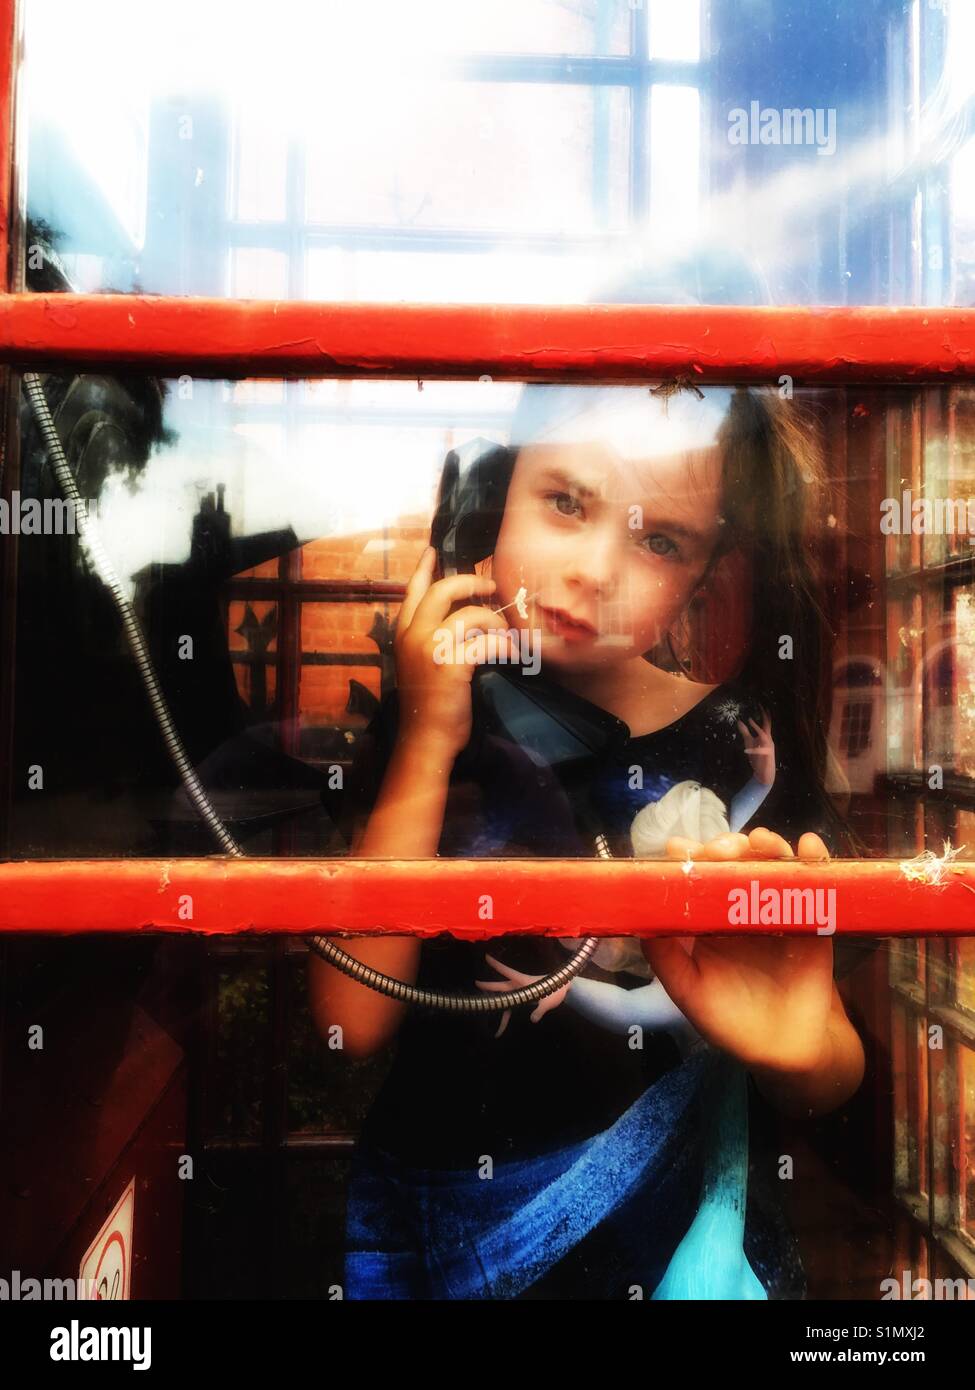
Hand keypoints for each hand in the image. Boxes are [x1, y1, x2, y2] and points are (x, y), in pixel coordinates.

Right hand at [393, 546, 516, 760]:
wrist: (425, 738)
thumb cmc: (428, 705)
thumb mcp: (420, 665)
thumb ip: (431, 638)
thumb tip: (462, 615)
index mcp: (403, 634)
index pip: (412, 591)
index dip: (424, 568)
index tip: (433, 551)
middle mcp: (413, 636)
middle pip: (442, 590)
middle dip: (470, 583)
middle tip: (489, 586)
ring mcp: (429, 649)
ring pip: (468, 614)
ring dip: (494, 620)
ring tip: (504, 632)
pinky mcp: (450, 665)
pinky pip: (485, 642)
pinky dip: (503, 646)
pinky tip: (510, 653)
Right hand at [475, 952, 569, 1038]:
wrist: (564, 989)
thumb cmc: (557, 990)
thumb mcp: (549, 1002)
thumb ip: (540, 1011)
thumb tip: (533, 1019)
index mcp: (524, 981)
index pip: (508, 972)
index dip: (497, 965)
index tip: (487, 957)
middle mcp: (519, 985)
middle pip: (501, 986)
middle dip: (489, 986)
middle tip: (476, 983)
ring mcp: (520, 992)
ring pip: (505, 999)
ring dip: (497, 1007)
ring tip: (484, 1013)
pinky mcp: (523, 998)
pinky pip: (511, 1007)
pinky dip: (505, 1018)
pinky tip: (501, 1029)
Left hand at [641, 828, 834, 1072]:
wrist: (785, 1051)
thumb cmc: (729, 1021)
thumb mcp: (689, 992)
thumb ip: (665, 959)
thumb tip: (639, 923)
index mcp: (707, 918)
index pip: (695, 875)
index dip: (687, 857)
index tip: (679, 849)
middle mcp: (742, 906)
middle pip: (734, 860)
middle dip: (726, 846)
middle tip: (721, 851)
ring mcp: (779, 908)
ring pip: (773, 863)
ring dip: (767, 845)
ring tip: (760, 844)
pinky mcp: (814, 918)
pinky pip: (817, 882)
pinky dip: (815, 859)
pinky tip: (809, 847)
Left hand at [736, 709, 774, 785]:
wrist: (763, 773)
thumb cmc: (757, 758)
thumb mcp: (749, 742)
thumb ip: (745, 732)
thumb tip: (739, 721)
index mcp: (765, 736)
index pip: (766, 723)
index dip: (764, 714)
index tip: (761, 705)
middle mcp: (769, 740)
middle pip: (768, 725)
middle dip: (765, 716)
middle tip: (762, 706)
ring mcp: (769, 747)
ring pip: (765, 735)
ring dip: (758, 728)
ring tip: (750, 721)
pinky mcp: (767, 755)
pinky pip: (760, 750)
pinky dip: (753, 750)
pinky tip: (746, 750)